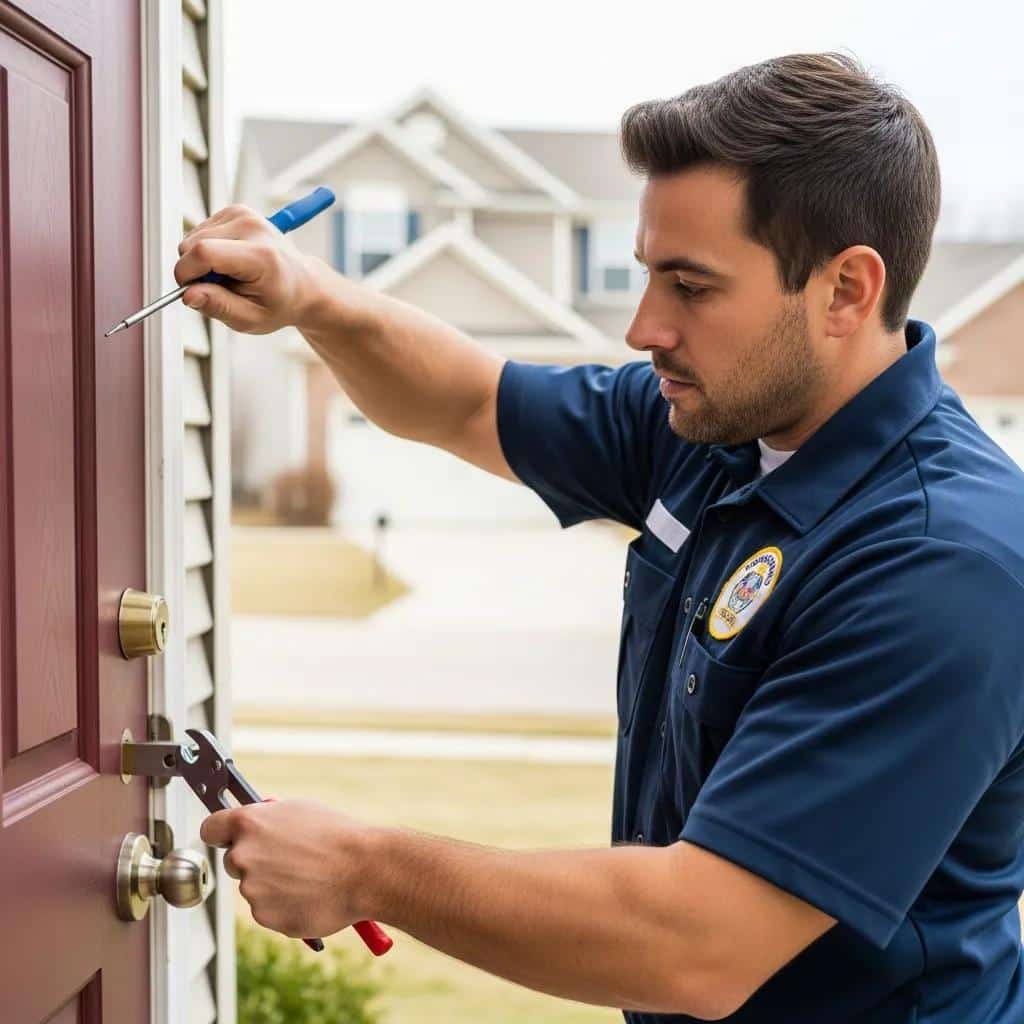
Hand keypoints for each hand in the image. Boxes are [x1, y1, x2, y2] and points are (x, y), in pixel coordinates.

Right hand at [173, 203, 327, 333]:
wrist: (301, 284)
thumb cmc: (280, 302)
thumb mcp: (251, 319)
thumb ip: (218, 307)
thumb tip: (188, 295)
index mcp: (260, 255)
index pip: (205, 252)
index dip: (187, 273)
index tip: (190, 291)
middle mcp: (252, 228)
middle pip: (192, 244)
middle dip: (194, 270)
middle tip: (218, 287)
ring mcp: (243, 215)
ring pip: (192, 237)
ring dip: (201, 260)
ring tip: (228, 275)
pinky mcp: (235, 211)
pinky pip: (200, 231)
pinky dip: (207, 250)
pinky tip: (228, 262)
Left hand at [199, 798, 372, 938]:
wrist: (363, 870)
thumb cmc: (337, 835)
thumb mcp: (300, 810)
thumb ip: (268, 819)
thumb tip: (257, 826)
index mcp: (249, 824)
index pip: (210, 828)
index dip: (221, 833)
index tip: (227, 838)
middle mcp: (243, 856)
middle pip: (233, 861)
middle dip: (254, 861)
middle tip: (286, 859)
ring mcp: (252, 889)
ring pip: (254, 887)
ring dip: (273, 885)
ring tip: (308, 877)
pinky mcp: (264, 917)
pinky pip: (268, 910)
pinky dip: (284, 905)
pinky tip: (309, 894)